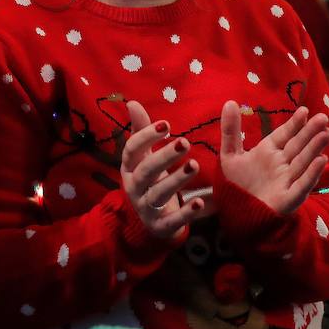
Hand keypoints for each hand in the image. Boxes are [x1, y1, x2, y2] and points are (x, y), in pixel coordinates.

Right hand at [120, 101, 214, 238]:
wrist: (149, 223)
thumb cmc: (149, 181)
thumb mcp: (143, 158)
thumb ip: (141, 131)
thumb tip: (132, 102)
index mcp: (128, 168)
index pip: (132, 150)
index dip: (146, 137)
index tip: (167, 124)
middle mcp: (134, 187)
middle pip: (146, 171)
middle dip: (164, 157)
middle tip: (185, 142)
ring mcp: (146, 208)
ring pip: (159, 194)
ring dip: (177, 180)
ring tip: (194, 165)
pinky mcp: (160, 226)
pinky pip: (172, 220)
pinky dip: (186, 212)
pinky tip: (200, 201)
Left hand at [218, 101, 328, 215]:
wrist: (235, 213)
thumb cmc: (236, 184)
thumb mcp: (230, 155)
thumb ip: (230, 130)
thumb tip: (229, 101)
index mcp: (268, 152)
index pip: (284, 135)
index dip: (294, 124)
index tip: (304, 110)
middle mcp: (281, 164)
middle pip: (298, 145)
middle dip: (310, 132)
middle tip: (322, 118)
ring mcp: (287, 181)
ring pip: (303, 161)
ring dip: (315, 148)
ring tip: (326, 133)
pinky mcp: (289, 198)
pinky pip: (302, 184)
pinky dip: (312, 173)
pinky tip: (321, 160)